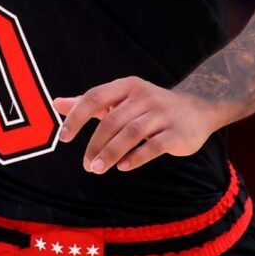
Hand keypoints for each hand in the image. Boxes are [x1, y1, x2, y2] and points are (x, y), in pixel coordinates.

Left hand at [53, 77, 221, 173]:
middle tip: (86, 165)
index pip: (95, 97)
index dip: (77, 117)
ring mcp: (162, 115)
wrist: (198, 109)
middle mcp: (144, 97)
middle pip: (112, 121)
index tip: (63, 138)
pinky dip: (136, 157)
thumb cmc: (150, 106)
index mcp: (127, 86)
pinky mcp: (177, 133)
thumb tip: (56, 104)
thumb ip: (89, 102)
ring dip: (111, 153)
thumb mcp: (121, 99)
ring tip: (97, 169)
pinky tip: (123, 167)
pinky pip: (153, 146)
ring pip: (131, 134)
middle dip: (94, 145)